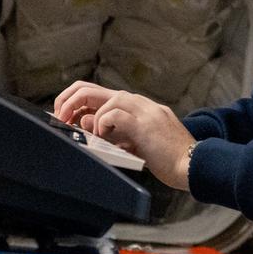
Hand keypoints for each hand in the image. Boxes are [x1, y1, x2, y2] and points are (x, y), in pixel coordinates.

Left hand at [53, 81, 197, 190]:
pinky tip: (105, 137)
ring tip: (89, 133)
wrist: (192, 164)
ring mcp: (143, 110)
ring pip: (104, 99)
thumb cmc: (168, 157)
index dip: (75, 102)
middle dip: (69, 101)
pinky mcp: (144, 123)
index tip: (64, 117)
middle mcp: (139, 103)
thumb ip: (114, 132)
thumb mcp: (136, 142)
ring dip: (88, 116)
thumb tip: (86, 124)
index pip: (98, 94)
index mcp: (137, 106)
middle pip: (92, 89)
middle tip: (60, 117)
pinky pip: (113, 114)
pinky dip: (103, 124)